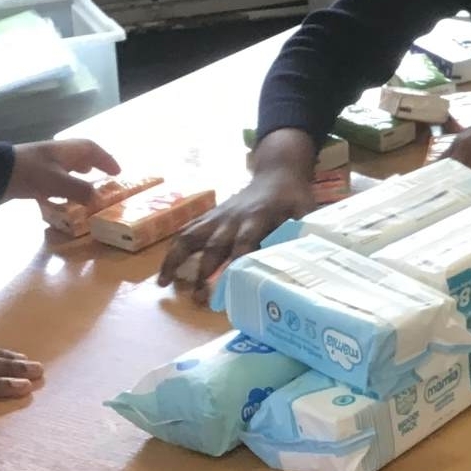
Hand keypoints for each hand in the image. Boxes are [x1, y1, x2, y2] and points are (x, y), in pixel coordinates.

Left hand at [4, 139, 121, 204]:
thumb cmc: (29, 173)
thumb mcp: (58, 183)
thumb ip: (80, 190)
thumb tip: (98, 199)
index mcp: (65, 150)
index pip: (92, 149)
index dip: (106, 159)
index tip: (118, 172)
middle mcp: (55, 154)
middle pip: (79, 155)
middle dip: (93, 165)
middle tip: (104, 177)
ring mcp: (41, 164)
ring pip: (65, 167)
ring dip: (77, 176)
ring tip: (85, 188)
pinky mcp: (29, 175)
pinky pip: (52, 179)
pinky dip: (61, 187)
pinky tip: (59, 198)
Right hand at [159, 130, 314, 301]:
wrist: (277, 171)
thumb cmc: (294, 197)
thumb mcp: (306, 212)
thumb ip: (303, 234)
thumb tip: (306, 262)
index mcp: (259, 216)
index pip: (245, 242)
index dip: (237, 262)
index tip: (230, 286)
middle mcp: (233, 217)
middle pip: (215, 246)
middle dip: (205, 272)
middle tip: (198, 299)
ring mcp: (218, 216)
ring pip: (191, 237)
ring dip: (176, 260)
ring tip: (164, 284)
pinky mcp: (209, 217)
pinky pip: (186, 232)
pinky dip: (173, 252)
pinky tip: (165, 274)